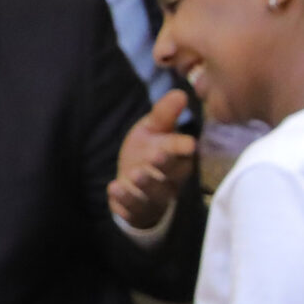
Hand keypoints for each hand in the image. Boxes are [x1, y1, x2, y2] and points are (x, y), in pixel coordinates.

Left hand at [107, 90, 195, 229]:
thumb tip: (180, 93)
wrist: (133, 183)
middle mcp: (172, 178)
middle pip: (174, 174)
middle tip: (156, 156)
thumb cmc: (148, 150)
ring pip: (156, 194)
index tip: (189, 144)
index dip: (185, 148)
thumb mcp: (153, 129)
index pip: (186, 153)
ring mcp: (156, 196)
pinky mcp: (140, 209)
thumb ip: (165, 114)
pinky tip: (114, 188)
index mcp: (180, 156)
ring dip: (146, 184)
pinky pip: (135, 209)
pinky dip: (125, 201)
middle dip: (166, 165)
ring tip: (133, 174)